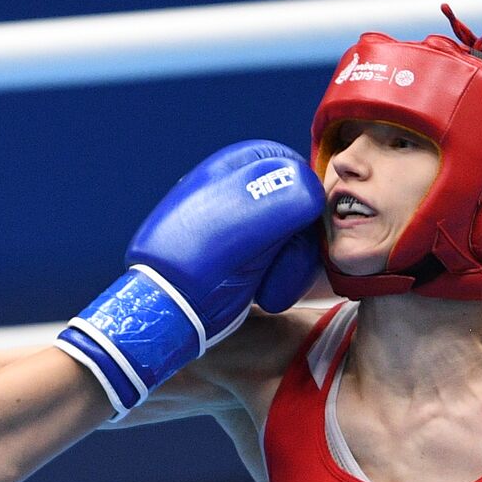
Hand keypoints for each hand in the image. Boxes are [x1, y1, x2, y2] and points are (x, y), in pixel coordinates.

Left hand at [55, 140, 322, 417]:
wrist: (167, 315)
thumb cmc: (197, 265)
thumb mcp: (244, 224)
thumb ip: (286, 195)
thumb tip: (315, 189)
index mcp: (233, 170)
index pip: (292, 166)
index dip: (305, 200)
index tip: (304, 230)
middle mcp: (241, 194)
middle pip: (301, 207)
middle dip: (299, 245)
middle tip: (282, 272)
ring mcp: (246, 228)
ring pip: (299, 238)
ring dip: (294, 269)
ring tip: (269, 294)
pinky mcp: (251, 258)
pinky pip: (287, 261)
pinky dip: (286, 281)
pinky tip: (267, 298)